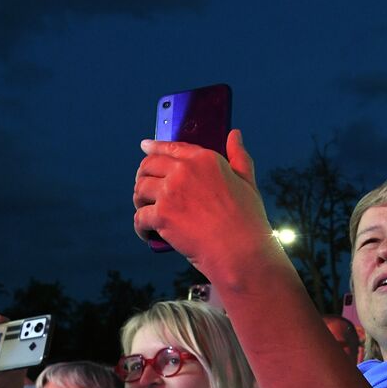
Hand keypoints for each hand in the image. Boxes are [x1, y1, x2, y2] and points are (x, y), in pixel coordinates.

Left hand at [132, 131, 277, 282]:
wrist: (242, 253)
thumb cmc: (248, 221)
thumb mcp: (248, 183)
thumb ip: (239, 157)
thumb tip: (235, 134)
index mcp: (206, 159)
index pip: (172, 148)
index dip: (154, 147)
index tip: (144, 147)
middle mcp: (185, 171)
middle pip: (149, 166)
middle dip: (143, 176)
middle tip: (144, 189)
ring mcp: (171, 192)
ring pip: (140, 189)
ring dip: (139, 201)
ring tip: (145, 210)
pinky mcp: (162, 215)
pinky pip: (140, 217)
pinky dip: (141, 227)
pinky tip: (147, 233)